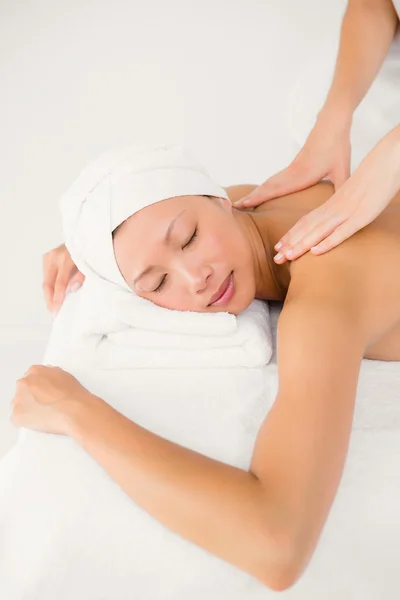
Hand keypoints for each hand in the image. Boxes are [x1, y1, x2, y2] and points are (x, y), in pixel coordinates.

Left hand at [10, 365, 93, 435]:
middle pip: (23, 392)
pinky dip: (26, 423)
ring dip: (28, 410)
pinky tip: (39, 423)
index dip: (38, 389)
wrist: (75, 410)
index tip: (43, 395)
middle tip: (43, 406)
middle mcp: (23, 383)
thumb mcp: (64, 375)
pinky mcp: (17, 415)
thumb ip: (50, 376)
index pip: (30, 380)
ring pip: (19, 405)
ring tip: (43, 416)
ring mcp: (18, 399)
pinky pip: (17, 420)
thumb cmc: (73, 395)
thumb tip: (47, 382)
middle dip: (30, 398)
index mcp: (35, 371)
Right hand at [42, 244, 84, 315]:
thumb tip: (72, 289)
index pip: (59, 283)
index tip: (57, 310)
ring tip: (54, 306)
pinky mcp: (47, 257)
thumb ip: (82, 277)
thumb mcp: (90, 264)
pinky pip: (46, 276)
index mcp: (66, 259)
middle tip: (53, 312)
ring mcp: (49, 256)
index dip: (57, 298)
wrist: (85, 238)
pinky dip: (49, 287)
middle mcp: (55, 257)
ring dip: (48, 294)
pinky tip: (53, 295)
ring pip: (45, 281)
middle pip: (48, 284)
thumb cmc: (89, 252)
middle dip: (50, 300)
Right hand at [234, 110, 351, 207]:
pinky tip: (262, 194)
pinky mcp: (293, 166)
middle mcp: (291, 173)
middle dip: (249, 198)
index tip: (241, 204)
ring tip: (241, 203)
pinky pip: (275, 180)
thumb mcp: (343, 170)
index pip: (273, 189)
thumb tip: (349, 208)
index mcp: (300, 175)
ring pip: (268, 183)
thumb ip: (342, 190)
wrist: (332, 122)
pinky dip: (264, 188)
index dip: (256, 198)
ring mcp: (291, 169)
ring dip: (255, 193)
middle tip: (232, 208)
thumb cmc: (338, 146)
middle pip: (265, 187)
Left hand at [272, 127, 399, 262]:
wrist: (386, 161)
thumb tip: (336, 217)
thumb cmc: (373, 178)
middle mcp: (335, 208)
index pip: (306, 221)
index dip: (292, 234)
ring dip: (302, 245)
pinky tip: (315, 252)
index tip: (279, 247)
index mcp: (332, 203)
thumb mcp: (353, 195)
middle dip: (290, 244)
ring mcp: (347, 212)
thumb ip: (342, 207)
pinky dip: (327, 242)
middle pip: (307, 228)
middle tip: (276, 259)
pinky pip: (342, 231)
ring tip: (287, 257)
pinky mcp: (361, 216)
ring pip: (319, 231)